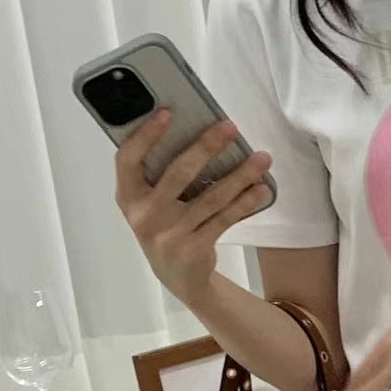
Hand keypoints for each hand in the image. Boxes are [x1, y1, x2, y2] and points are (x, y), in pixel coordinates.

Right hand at [114, 110, 271, 307]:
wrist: (179, 278)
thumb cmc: (166, 226)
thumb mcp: (152, 204)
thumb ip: (161, 175)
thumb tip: (197, 132)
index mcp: (128, 197)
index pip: (128, 160)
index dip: (145, 135)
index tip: (168, 111)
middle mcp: (145, 216)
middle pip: (178, 173)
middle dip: (206, 146)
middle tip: (230, 126)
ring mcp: (170, 235)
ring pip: (211, 197)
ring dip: (240, 174)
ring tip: (262, 158)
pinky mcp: (194, 249)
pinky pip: (225, 219)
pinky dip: (245, 202)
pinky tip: (261, 188)